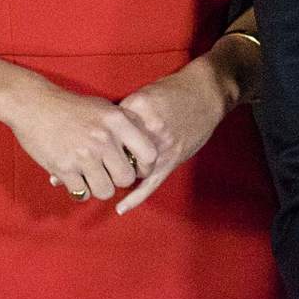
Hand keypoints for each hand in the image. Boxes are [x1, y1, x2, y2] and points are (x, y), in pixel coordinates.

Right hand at [0, 70, 154, 203]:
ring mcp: (83, 155)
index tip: (135, 168)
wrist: (34, 104)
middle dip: (118, 180)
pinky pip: (81, 194)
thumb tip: (144, 149)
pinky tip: (75, 178)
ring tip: (91, 177)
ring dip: (99, 188)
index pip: (149, 154)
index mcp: (117, 121)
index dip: (145, 167)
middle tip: (108, 173)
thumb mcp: (104, 107)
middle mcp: (103, 138)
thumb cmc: (71, 107)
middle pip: (126, 178)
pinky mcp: (63, 168)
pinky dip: (79, 190)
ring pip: (105, 191)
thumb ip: (126, 124)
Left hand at [110, 57, 234, 213]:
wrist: (207, 93)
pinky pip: (150, 183)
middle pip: (117, 150)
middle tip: (100, 161)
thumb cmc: (175, 90)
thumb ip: (126, 111)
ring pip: (131, 168)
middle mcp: (148, 127)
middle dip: (109, 158)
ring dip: (122, 172)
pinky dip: (134, 198)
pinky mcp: (172, 159)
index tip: (91, 142)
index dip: (100, 138)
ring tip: (113, 173)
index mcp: (138, 106)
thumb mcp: (146, 92)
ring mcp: (161, 146)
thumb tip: (103, 129)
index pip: (108, 128)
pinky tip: (120, 208)